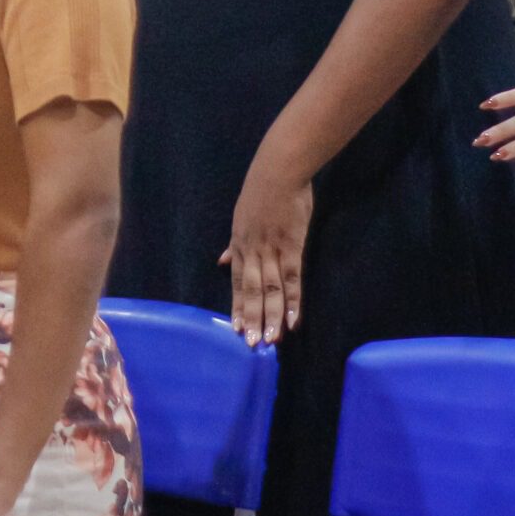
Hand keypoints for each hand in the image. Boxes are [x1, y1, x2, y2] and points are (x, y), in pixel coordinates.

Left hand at [223, 162, 312, 345]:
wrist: (278, 171)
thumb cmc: (261, 191)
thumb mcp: (240, 218)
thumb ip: (234, 244)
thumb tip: (222, 262)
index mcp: (239, 244)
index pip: (236, 282)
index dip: (237, 306)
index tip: (236, 329)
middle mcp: (252, 250)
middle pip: (250, 290)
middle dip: (251, 318)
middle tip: (251, 344)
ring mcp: (272, 249)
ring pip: (269, 289)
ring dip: (269, 316)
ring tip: (270, 340)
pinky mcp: (292, 246)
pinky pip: (292, 278)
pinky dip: (292, 300)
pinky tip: (292, 320)